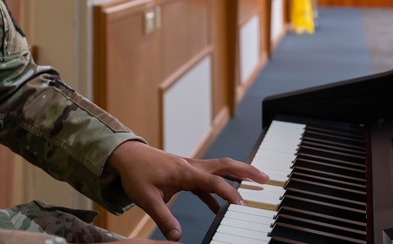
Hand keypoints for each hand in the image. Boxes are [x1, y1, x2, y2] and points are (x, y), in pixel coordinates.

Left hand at [105, 141, 268, 240]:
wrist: (127, 156)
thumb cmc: (136, 174)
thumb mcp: (146, 199)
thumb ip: (163, 218)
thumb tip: (177, 237)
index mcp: (184, 172)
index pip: (213, 182)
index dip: (229, 193)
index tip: (243, 205)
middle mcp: (191, 167)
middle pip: (225, 165)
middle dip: (247, 171)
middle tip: (266, 179)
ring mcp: (190, 168)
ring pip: (220, 170)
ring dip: (237, 177)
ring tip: (255, 187)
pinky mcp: (186, 173)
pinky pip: (207, 181)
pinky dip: (217, 191)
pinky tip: (219, 208)